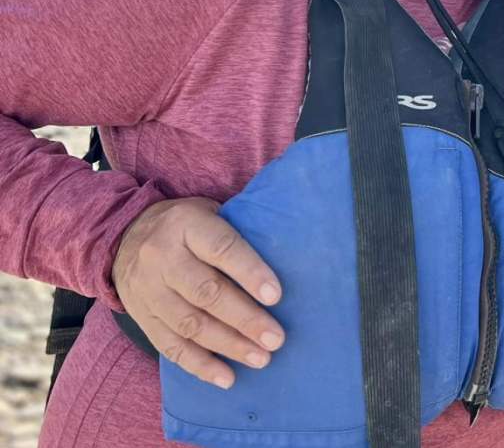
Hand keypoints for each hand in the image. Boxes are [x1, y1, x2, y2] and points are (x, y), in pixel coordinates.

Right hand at [112, 197, 284, 388]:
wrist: (125, 236)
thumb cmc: (189, 225)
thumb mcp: (211, 212)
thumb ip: (240, 230)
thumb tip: (291, 254)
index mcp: (186, 224)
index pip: (221, 249)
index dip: (250, 273)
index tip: (276, 296)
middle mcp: (162, 257)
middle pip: (206, 293)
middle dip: (245, 319)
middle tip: (276, 339)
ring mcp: (147, 289)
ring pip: (189, 324)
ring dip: (228, 346)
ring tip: (261, 359)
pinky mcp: (140, 316)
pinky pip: (169, 346)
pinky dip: (200, 365)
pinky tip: (226, 378)